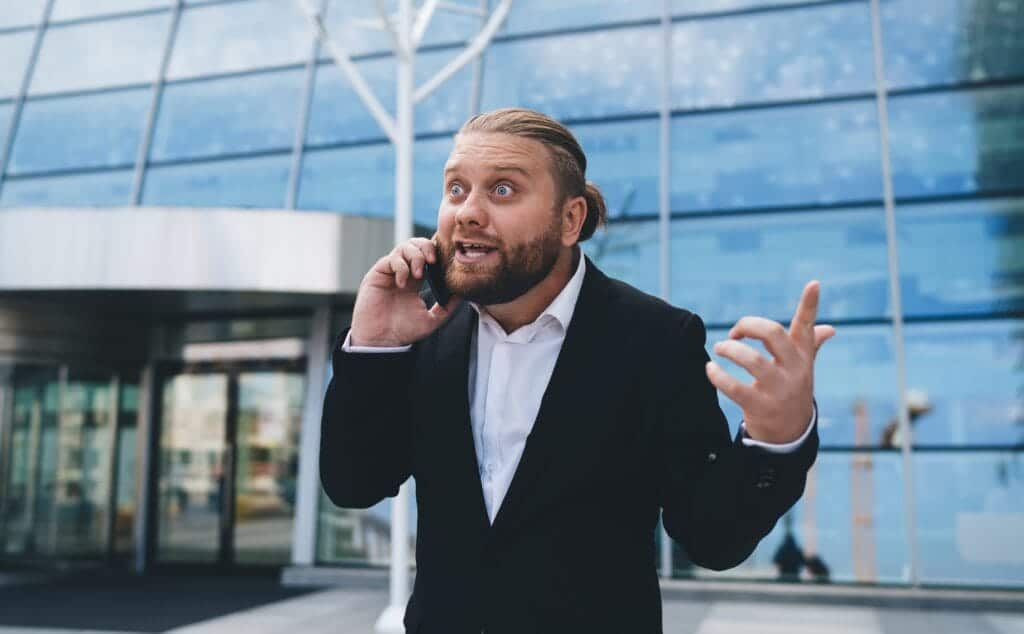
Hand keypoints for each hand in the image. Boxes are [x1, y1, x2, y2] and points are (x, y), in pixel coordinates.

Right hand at [350, 237, 460, 346]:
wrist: (382, 341)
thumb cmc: (403, 331)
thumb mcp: (432, 319)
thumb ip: (447, 307)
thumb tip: (462, 294)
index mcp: (416, 281)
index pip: (427, 256)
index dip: (437, 252)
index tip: (446, 259)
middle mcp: (403, 272)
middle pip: (416, 245)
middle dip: (427, 247)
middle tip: (433, 260)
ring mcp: (390, 272)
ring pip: (404, 247)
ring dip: (415, 256)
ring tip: (418, 274)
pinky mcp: (377, 274)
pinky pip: (391, 259)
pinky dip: (401, 267)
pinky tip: (403, 283)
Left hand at [705, 280, 835, 443]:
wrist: (790, 435)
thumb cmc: (791, 391)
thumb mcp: (803, 369)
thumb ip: (811, 346)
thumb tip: (829, 329)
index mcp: (802, 356)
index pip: (807, 328)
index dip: (810, 305)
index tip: (814, 283)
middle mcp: (794, 370)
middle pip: (774, 335)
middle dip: (749, 325)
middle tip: (734, 332)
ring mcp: (778, 389)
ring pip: (753, 360)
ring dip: (730, 350)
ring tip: (720, 349)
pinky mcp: (761, 407)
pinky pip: (734, 387)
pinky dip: (718, 376)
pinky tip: (710, 369)